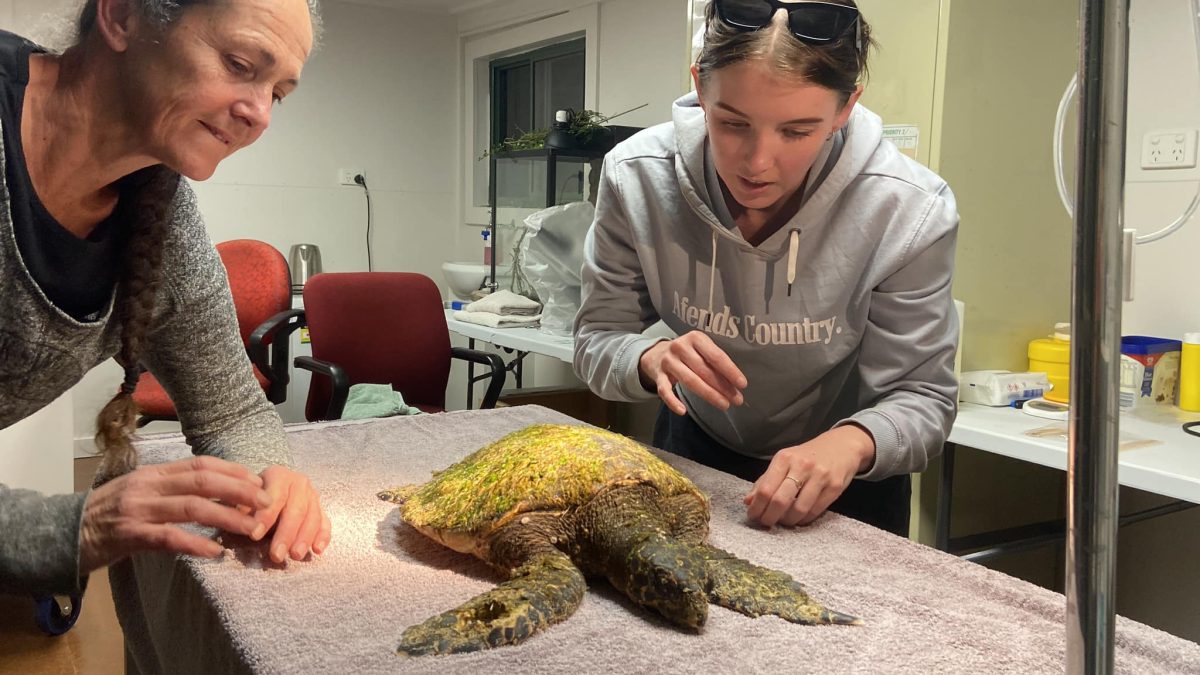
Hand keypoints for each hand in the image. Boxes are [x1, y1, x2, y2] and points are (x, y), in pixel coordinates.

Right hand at [79, 456, 272, 573]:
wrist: (61, 533)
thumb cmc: (107, 514)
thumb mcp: (140, 492)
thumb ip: (171, 488)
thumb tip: (214, 491)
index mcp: (153, 473)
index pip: (200, 464)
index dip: (232, 471)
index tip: (258, 481)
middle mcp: (147, 486)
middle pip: (202, 480)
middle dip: (238, 490)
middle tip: (266, 502)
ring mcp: (138, 509)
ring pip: (191, 507)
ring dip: (226, 516)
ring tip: (252, 527)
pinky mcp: (129, 535)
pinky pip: (168, 538)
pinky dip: (196, 544)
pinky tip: (215, 553)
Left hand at [250, 466, 331, 562]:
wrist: (269, 488)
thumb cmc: (253, 496)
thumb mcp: (244, 497)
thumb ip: (244, 509)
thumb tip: (244, 524)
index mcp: (278, 476)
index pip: (275, 497)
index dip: (266, 517)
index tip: (255, 536)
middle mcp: (299, 483)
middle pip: (297, 510)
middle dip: (287, 534)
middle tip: (276, 555)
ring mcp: (313, 496)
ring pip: (313, 518)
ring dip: (305, 538)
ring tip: (295, 556)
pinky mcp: (321, 510)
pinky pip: (325, 523)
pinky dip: (323, 537)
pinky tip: (318, 550)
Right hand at [638, 332, 746, 414]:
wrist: (656, 353)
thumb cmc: (687, 353)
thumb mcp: (701, 348)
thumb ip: (715, 360)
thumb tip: (736, 382)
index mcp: (695, 338)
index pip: (716, 356)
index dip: (730, 371)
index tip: (742, 384)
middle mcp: (680, 347)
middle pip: (704, 370)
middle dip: (723, 386)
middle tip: (737, 399)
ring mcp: (668, 361)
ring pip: (690, 380)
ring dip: (709, 395)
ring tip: (724, 405)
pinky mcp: (658, 375)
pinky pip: (665, 391)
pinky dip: (673, 402)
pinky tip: (683, 411)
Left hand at [743, 426, 875, 527]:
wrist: (842, 446)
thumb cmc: (807, 456)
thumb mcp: (784, 462)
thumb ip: (765, 481)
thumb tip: (748, 502)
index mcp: (784, 458)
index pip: (765, 489)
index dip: (756, 508)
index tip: (753, 516)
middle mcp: (801, 466)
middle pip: (780, 501)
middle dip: (769, 518)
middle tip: (766, 523)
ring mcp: (820, 476)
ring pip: (798, 509)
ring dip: (787, 521)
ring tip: (784, 521)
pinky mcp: (834, 487)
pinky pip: (815, 511)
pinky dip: (804, 519)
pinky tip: (799, 517)